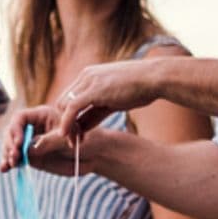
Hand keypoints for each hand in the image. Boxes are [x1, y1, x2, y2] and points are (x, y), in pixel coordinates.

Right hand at [0, 105, 80, 174]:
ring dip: (7, 155)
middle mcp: (33, 128)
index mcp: (41, 116)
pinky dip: (9, 164)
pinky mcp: (32, 157)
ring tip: (9, 165)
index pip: (20, 118)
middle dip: (10, 144)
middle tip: (14, 157)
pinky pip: (17, 159)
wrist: (96, 156)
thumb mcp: (68, 138)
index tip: (19, 143)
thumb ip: (48, 142)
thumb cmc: (87, 140)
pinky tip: (3, 169)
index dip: (16, 129)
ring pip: (11, 147)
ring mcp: (31, 143)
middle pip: (11, 133)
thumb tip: (27, 148)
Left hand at [47, 58, 168, 141]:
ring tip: (72, 142)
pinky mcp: (93, 90)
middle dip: (65, 123)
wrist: (154, 78)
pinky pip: (72, 107)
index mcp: (89, 76)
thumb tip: (83, 126)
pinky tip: (66, 135)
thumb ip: (96, 111)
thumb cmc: (139, 89)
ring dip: (66, 125)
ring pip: (64, 105)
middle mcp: (85, 76)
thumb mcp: (113, 101)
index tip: (75, 134)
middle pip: (63, 102)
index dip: (69, 117)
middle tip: (72, 141)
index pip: (69, 98)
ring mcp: (88, 81)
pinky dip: (66, 122)